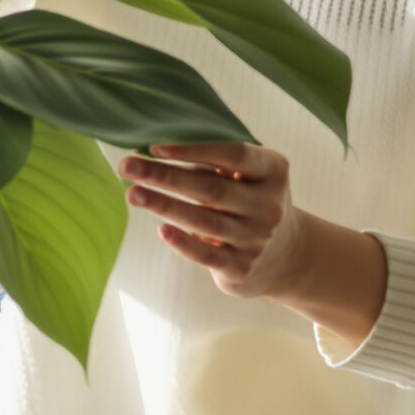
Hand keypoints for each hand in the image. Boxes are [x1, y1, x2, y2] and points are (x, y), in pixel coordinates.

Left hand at [118, 142, 308, 299]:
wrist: (287, 257)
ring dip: (164, 205)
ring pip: (204, 221)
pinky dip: (183, 242)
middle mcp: (268, 205)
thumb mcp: (250, 177)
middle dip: (165, 176)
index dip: (194, 150)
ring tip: (132, 194)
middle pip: (211, 188)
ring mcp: (256, 239)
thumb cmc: (252, 202)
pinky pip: (207, 254)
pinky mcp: (241, 268)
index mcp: (272, 172)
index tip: (154, 147)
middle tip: (128, 166)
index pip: (233, 154)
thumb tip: (155, 153)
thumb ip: (217, 163)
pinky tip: (161, 230)